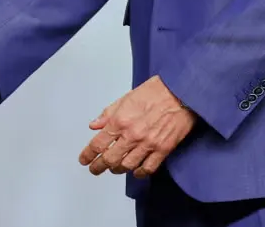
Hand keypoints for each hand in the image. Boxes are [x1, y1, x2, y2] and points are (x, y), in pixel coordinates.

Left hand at [78, 75, 195, 177]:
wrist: (180, 92)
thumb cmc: (155, 91)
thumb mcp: (126, 98)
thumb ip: (108, 114)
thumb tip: (94, 125)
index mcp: (120, 120)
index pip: (98, 144)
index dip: (88, 155)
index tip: (84, 159)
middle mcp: (132, 134)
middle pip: (110, 159)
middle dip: (98, 166)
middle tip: (95, 169)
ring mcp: (148, 144)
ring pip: (127, 166)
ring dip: (117, 169)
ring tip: (114, 168)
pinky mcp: (163, 149)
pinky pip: (148, 168)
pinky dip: (139, 172)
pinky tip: (135, 171)